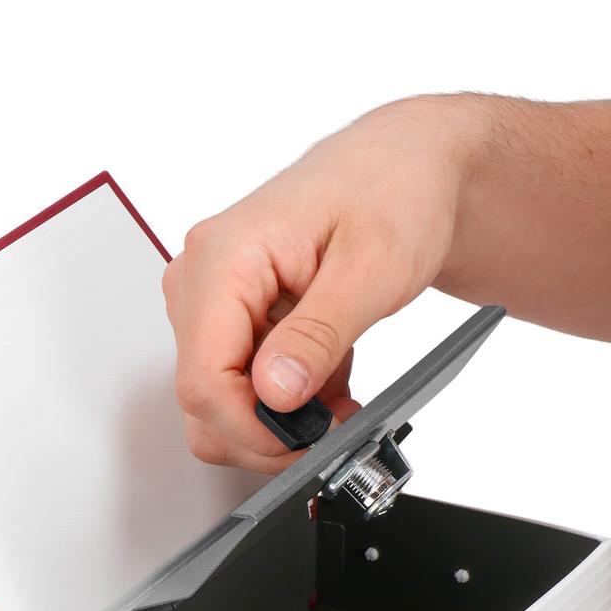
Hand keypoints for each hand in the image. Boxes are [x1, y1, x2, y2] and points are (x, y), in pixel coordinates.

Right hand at [162, 97, 480, 471]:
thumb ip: (318, 335)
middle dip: (267, 433)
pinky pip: (243, 387)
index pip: (203, 379)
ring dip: (280, 422)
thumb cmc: (394, 191)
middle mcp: (203, 279)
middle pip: (204, 401)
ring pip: (220, 403)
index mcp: (223, 256)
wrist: (406, 169)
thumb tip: (275, 393)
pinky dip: (287, 404)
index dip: (253, 428)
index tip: (308, 442)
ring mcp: (215, 302)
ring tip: (337, 401)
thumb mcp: (372, 267)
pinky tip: (328, 382)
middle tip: (334, 427)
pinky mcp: (234, 320)